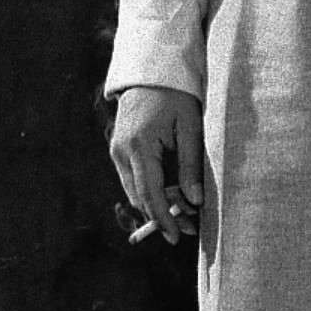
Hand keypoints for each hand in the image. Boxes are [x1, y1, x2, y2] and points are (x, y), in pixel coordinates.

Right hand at [111, 84, 202, 243]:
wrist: (152, 72)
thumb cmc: (177, 96)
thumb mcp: (191, 127)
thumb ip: (191, 165)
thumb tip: (194, 201)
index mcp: (140, 146)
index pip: (150, 194)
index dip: (163, 220)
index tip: (176, 237)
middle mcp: (122, 151)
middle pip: (140, 197)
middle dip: (162, 217)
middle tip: (189, 229)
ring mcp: (117, 150)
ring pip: (134, 191)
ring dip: (156, 206)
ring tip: (184, 216)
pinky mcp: (119, 148)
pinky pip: (133, 179)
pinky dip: (150, 191)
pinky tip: (171, 196)